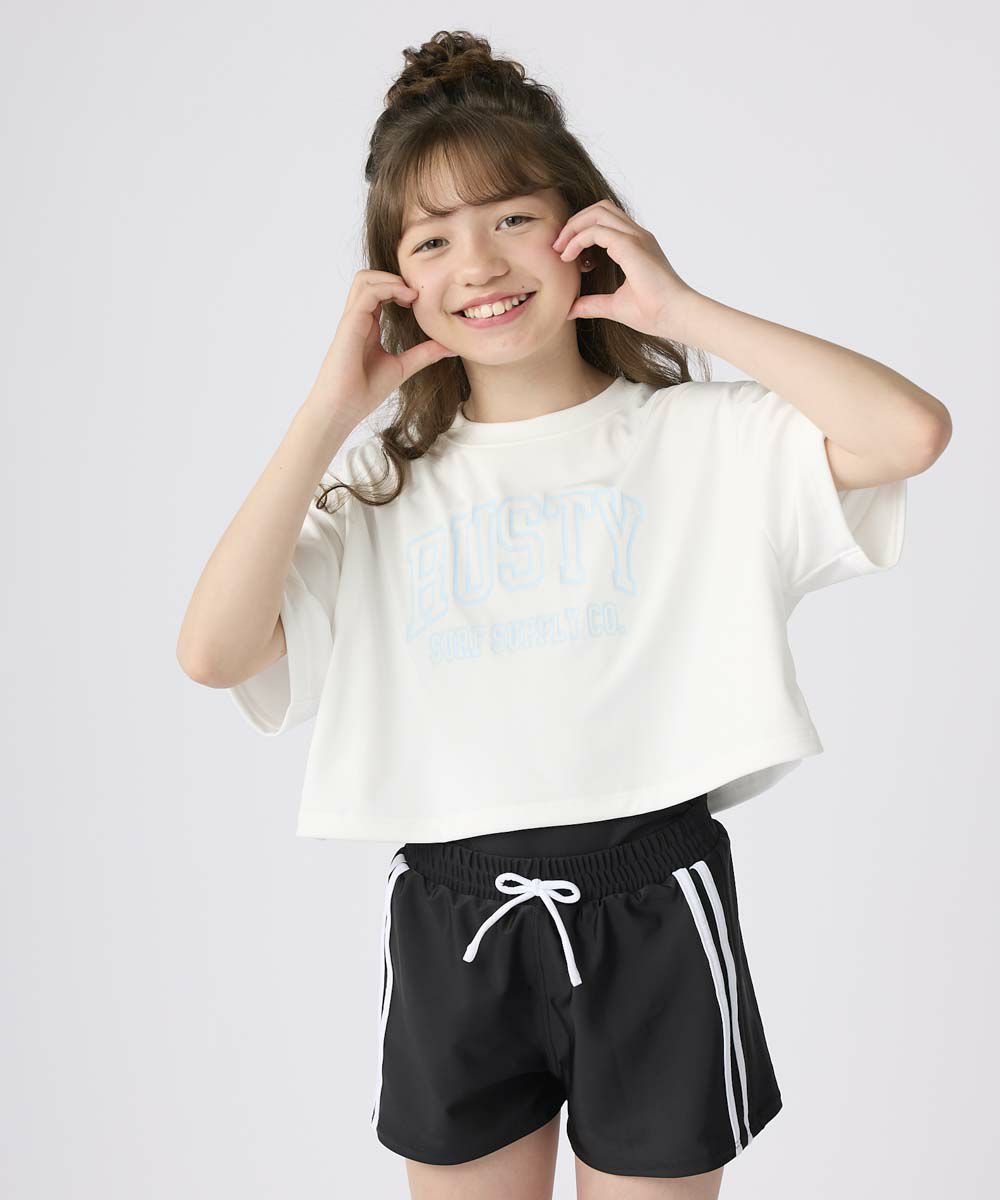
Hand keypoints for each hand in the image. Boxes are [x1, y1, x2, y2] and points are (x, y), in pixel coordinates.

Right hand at [308, 269, 457, 426]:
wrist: (342, 408)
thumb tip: (450, 347)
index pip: (379, 291)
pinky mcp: (350, 323)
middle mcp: (358, 318)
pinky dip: (388, 287)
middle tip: (418, 293)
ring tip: (412, 294)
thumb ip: (424, 354)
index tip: (421, 300)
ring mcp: (352, 319)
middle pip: (370, 278)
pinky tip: (407, 299)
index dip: (400, 288)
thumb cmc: (364, 392)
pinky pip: (367, 292)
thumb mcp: (403, 367)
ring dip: (391, 278)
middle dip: (395, 277)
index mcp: (367, 325)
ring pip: (365, 278)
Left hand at [551, 200, 700, 341]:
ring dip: (574, 226)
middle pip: (599, 209)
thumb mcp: (614, 307)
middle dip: (574, 223)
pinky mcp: (631, 246)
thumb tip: (569, 310)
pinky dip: (578, 239)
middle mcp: (637, 236)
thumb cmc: (655, 313)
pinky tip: (568, 257)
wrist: (676, 317)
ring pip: (598, 212)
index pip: (605, 221)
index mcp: (636, 245)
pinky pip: (597, 230)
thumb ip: (592, 304)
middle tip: (558, 246)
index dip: (581, 231)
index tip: (565, 255)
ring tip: (560, 248)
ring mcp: (636, 238)